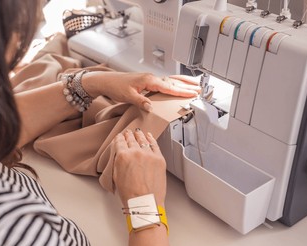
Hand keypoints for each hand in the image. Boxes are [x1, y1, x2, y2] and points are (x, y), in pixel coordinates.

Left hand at [82, 72, 199, 111]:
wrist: (107, 81)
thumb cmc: (115, 86)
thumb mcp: (128, 96)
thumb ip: (140, 101)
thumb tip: (151, 107)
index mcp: (149, 80)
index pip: (169, 87)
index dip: (182, 91)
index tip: (192, 93)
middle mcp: (151, 78)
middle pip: (173, 81)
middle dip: (186, 85)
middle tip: (199, 88)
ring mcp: (150, 79)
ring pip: (170, 80)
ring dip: (182, 83)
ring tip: (193, 84)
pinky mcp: (147, 81)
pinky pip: (164, 82)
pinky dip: (173, 84)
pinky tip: (177, 85)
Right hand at [112, 129, 166, 206]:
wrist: (145, 202)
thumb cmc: (130, 194)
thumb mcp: (116, 176)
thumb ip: (118, 162)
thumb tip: (120, 155)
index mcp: (122, 156)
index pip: (120, 142)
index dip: (119, 138)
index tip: (120, 137)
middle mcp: (135, 152)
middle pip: (131, 139)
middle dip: (129, 136)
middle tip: (128, 133)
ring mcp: (149, 154)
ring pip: (143, 140)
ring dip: (139, 135)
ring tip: (138, 133)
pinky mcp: (159, 158)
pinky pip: (154, 144)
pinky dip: (151, 139)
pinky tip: (149, 136)